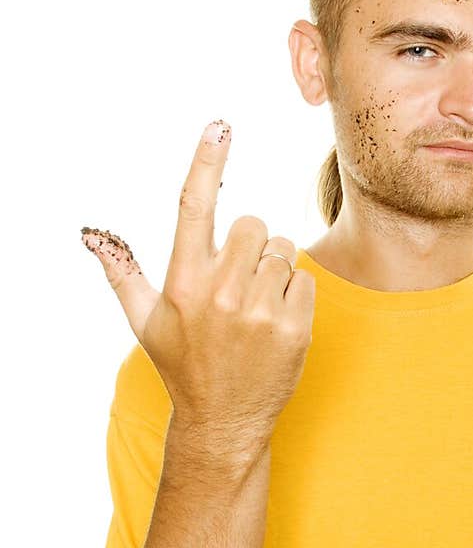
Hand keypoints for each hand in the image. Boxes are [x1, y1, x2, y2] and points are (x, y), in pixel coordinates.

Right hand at [81, 120, 316, 451]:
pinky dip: (295, 295)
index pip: (193, 206)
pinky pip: (306, 279)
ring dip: (274, 269)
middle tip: (239, 279)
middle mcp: (221, 293)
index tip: (219, 125)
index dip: (207, 161)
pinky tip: (276, 322)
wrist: (223, 422)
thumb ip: (122, 273)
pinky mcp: (295, 327)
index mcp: (183, 283)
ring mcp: (260, 311)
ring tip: (256, 306)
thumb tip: (92, 235)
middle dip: (250, 243)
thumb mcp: (145, 321)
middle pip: (253, 223)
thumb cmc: (183, 365)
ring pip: (283, 249)